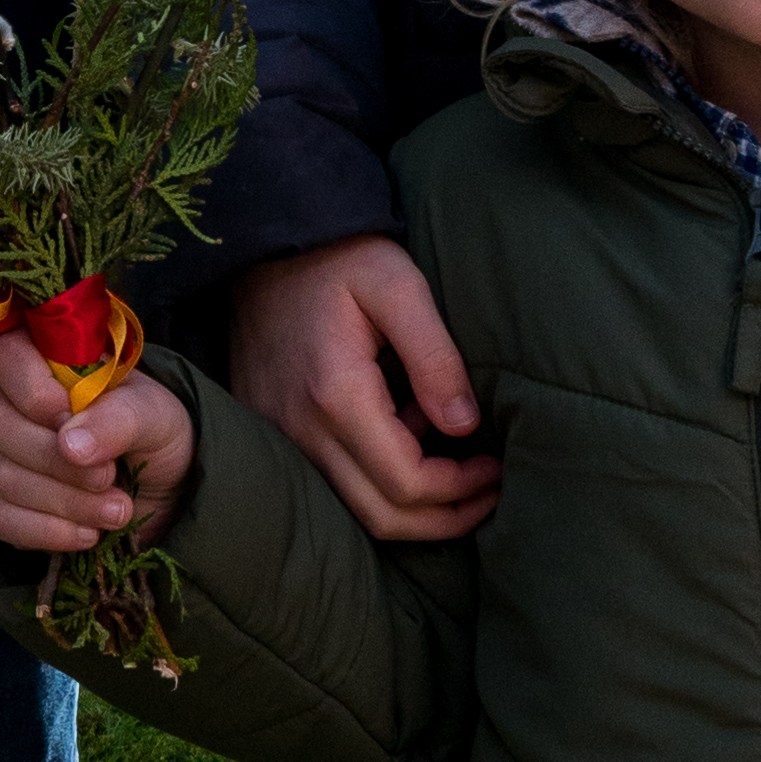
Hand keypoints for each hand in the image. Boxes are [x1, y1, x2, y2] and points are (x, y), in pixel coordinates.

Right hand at [0, 332, 193, 553]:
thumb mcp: (154, 416)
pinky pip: (1, 520)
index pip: (8, 355)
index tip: (71, 416)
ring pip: (3, 478)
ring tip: (117, 510)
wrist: (162, 488)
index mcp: (45, 366)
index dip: (35, 390)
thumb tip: (70, 444)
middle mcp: (10, 406)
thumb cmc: (154, 433)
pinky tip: (89, 534)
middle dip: (60, 462)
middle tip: (110, 476)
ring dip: (67, 503)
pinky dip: (50, 533)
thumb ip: (118, 419)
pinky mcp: (0, 505)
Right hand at [229, 234, 498, 542]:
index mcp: (337, 395)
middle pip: (381, 516)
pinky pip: (329, 485)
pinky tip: (404, 438)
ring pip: (354, 511)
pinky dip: (375, 482)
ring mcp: (278, 437)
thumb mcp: (399, 286)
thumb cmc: (339, 258)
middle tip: (488, 492)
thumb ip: (435, 356)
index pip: (406, 482)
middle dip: (445, 517)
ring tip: (452, 464)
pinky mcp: (270, 433)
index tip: (495, 470)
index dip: (460, 490)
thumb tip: (465, 426)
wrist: (265, 244)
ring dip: (412, 506)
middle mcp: (299, 430)